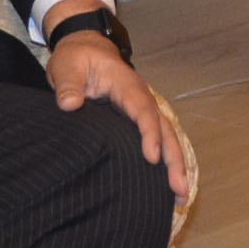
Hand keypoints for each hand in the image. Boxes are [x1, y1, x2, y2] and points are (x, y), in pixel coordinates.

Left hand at [44, 6, 189, 200]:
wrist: (86, 49)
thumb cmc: (77, 58)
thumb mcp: (68, 65)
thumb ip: (68, 84)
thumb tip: (70, 105)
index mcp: (128, 85)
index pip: (143, 110)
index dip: (149, 134)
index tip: (151, 158)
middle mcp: (142, 98)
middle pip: (164, 129)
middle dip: (174, 160)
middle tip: (179, 190)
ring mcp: (143, 110)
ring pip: (166, 138)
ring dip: (175, 167)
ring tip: (181, 198)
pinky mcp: (137, 121)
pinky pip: (158, 141)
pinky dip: (165, 163)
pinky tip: (166, 188)